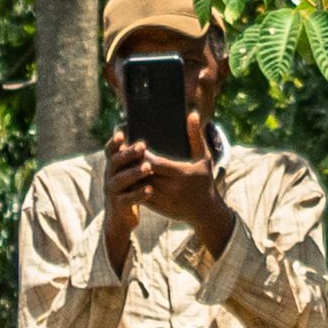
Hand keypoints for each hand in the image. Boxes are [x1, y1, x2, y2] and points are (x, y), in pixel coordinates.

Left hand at [107, 132, 231, 251]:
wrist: (206, 212)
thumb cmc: (204, 181)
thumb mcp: (204, 158)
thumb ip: (196, 137)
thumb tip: (192, 114)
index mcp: (181, 175)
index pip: (155, 163)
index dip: (142, 155)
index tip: (135, 144)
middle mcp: (171, 188)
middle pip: (144, 174)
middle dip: (132, 162)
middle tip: (122, 150)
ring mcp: (163, 200)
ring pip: (138, 186)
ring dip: (129, 175)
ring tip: (121, 163)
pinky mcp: (158, 208)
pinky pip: (139, 196)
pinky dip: (132, 187)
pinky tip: (127, 177)